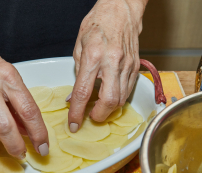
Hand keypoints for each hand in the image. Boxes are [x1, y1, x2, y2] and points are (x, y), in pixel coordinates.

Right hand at [0, 33, 48, 158]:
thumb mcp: (8, 74)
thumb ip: (18, 101)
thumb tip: (27, 129)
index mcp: (7, 76)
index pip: (28, 110)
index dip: (38, 132)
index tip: (43, 146)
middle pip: (6, 127)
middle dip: (16, 146)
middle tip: (22, 153)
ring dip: (0, 138)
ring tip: (1, 131)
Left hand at [68, 0, 146, 131]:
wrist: (121, 10)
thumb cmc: (97, 24)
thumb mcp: (79, 47)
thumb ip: (77, 74)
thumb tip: (73, 97)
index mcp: (93, 56)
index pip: (83, 92)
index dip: (77, 112)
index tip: (74, 124)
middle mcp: (112, 62)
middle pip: (109, 101)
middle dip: (99, 115)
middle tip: (90, 117)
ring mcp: (127, 65)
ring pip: (121, 99)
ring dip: (109, 109)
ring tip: (98, 108)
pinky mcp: (135, 67)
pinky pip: (128, 91)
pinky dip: (118, 99)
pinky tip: (109, 97)